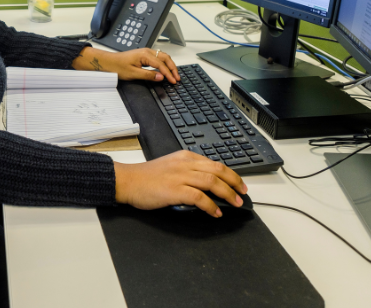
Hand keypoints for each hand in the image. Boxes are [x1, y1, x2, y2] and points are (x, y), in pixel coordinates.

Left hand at [72, 47, 179, 82]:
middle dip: (173, 68)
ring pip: (163, 57)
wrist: (108, 62)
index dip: (169, 74)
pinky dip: (164, 64)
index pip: (161, 65)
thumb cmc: (117, 66)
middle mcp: (147, 51)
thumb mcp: (133, 74)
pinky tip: (165, 70)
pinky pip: (158, 58)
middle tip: (177, 78)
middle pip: (165, 58)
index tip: (173, 81)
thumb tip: (160, 77)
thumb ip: (148, 75)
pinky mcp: (144, 55)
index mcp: (145, 55)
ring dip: (170, 65)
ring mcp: (146, 52)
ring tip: (174, 74)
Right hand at [114, 151, 247, 216]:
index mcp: (185, 157)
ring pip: (212, 182)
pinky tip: (216, 212)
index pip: (214, 163)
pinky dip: (211, 206)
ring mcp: (180, 176)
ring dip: (227, 194)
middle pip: (218, 170)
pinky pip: (200, 197)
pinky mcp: (175, 190)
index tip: (238, 183)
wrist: (128, 181)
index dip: (230, 174)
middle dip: (235, 182)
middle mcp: (185, 164)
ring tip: (235, 203)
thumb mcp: (171, 166)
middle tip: (243, 193)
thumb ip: (188, 171)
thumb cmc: (146, 177)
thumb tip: (207, 184)